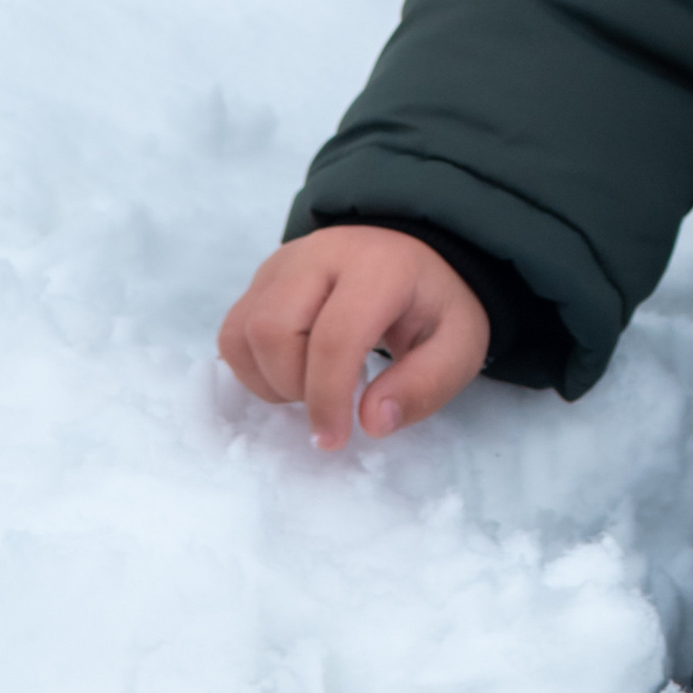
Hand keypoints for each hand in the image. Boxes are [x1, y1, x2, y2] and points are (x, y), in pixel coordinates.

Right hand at [218, 226, 487, 448]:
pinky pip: (234, 331)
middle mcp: (323, 253)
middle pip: (272, 329)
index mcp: (380, 266)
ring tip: (313, 385)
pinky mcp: (264, 276)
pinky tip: (292, 371)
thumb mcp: (459, 345)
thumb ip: (425, 385)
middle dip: (293, 385)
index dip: (327, 398)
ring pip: (243, 331)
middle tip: (328, 402)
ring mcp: (285, 261)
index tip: (335, 439)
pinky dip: (253, 367)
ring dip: (269, 379)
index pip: (334, 337)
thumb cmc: (434, 303)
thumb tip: (371, 422)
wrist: (418, 255)